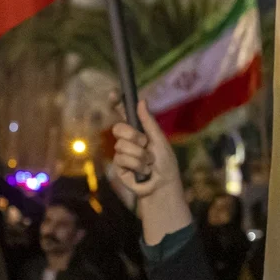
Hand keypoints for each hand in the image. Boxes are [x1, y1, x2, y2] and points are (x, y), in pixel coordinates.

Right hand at [110, 101, 190, 244]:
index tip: (113, 94)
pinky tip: (142, 172)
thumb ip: (149, 122)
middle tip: (144, 143)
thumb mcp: (159, 140)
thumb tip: (141, 101)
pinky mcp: (119, 167)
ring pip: (121, 145)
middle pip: (118, 128)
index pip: (124, 114)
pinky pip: (121, 159)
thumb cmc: (165, 164)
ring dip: (139, 155)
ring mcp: (122, 153)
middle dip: (132, 135)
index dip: (117, 104)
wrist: (162, 186)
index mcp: (138, 131)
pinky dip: (136, 165)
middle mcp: (128, 140)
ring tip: (148, 163)